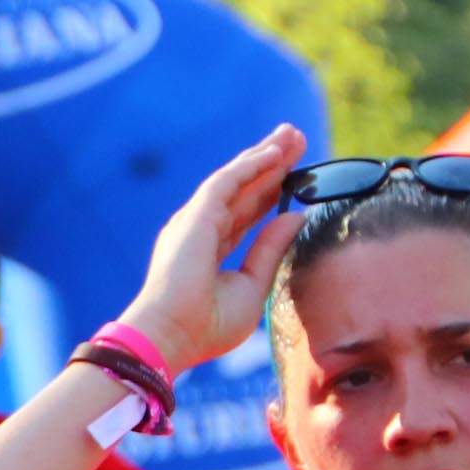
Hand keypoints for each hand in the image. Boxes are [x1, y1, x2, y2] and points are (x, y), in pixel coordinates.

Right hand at [122, 125, 312, 371]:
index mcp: (210, 251)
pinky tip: (276, 153)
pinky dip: (252, 165)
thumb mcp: (252, 287)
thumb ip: (271, 250)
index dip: (269, 192)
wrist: (172, 335)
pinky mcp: (197, 216)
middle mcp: (201, 230)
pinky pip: (229, 181)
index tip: (295, 175)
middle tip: (296, 140)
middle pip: (243, 189)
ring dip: (264, 155)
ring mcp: (196, 221)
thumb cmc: (206, 326)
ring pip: (236, 178)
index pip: (245, 213)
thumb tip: (297, 217)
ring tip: (291, 134)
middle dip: (270, 164)